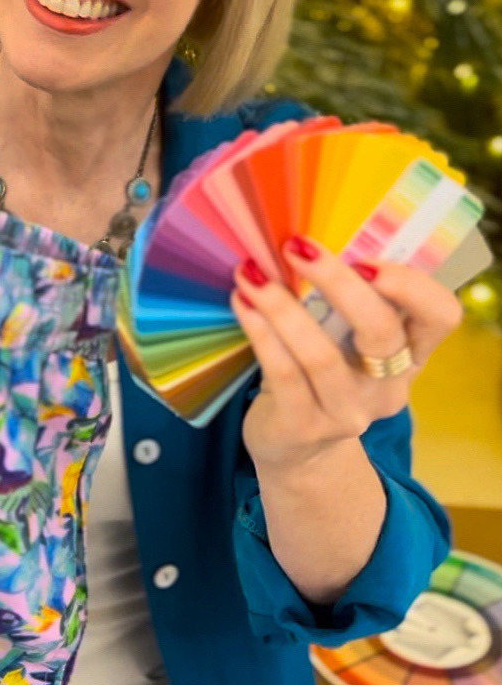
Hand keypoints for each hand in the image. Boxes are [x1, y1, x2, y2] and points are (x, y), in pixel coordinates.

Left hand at [230, 235, 463, 472]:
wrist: (298, 449)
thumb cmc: (321, 373)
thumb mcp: (346, 339)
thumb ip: (346, 299)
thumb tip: (305, 235)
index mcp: (411, 354)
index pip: (441, 316)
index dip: (411, 286)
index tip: (364, 259)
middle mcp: (388, 386)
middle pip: (381, 330)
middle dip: (337, 282)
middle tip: (295, 247)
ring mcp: (348, 412)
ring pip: (321, 355)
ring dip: (282, 306)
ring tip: (251, 273)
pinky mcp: (305, 428)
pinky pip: (283, 374)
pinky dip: (261, 333)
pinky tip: (243, 304)